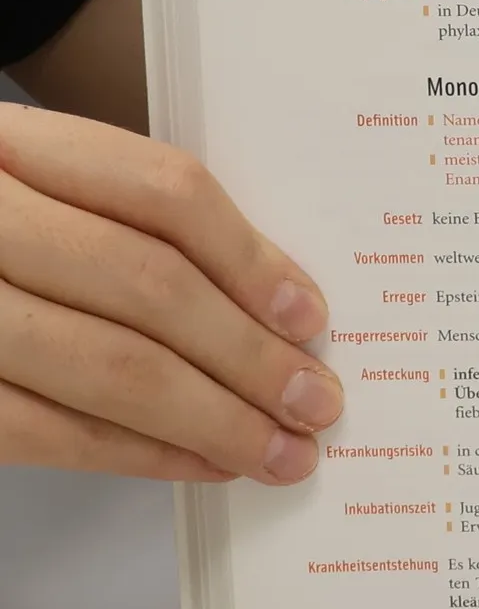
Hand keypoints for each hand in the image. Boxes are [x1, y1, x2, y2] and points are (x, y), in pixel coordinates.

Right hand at [0, 106, 339, 482]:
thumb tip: (274, 303)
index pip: (160, 190)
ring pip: (106, 365)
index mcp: (11, 145)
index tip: (312, 315)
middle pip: (146, 284)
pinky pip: (45, 430)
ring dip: (213, 420)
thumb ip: (127, 222)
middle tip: (318, 402)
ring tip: (281, 450)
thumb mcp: (37, 187)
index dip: (251, 258)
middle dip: (250, 356)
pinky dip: (138, 454)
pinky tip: (201, 463)